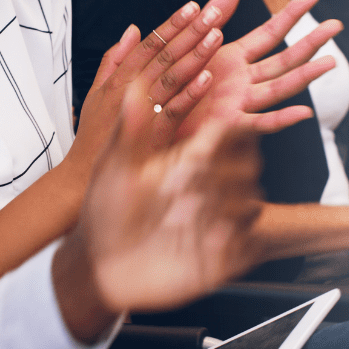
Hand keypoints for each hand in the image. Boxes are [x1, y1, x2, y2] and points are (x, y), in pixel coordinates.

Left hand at [53, 74, 264, 342]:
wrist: (99, 264)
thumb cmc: (105, 211)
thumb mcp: (115, 166)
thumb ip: (131, 127)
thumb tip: (136, 83)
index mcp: (188, 159)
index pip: (228, 134)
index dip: (231, 129)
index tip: (216, 134)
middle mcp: (207, 187)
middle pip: (247, 166)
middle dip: (225, 169)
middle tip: (189, 179)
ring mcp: (216, 221)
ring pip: (250, 203)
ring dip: (224, 205)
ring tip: (185, 211)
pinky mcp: (221, 256)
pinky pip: (246, 245)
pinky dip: (232, 240)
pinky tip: (206, 239)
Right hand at [66, 0, 240, 182]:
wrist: (82, 177)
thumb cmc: (92, 134)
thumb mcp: (96, 92)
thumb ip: (114, 59)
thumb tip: (132, 29)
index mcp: (119, 79)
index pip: (149, 44)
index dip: (172, 24)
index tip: (191, 6)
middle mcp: (130, 91)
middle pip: (164, 55)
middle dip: (190, 32)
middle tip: (212, 12)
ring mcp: (142, 113)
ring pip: (172, 78)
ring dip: (195, 56)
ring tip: (215, 36)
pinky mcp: (153, 136)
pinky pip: (175, 112)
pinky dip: (190, 95)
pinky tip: (207, 79)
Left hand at [179, 0, 343, 139]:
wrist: (150, 124)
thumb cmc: (171, 84)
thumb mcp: (191, 43)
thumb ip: (213, 18)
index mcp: (233, 57)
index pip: (269, 31)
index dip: (291, 14)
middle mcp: (242, 79)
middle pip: (284, 58)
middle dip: (311, 42)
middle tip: (337, 25)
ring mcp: (239, 101)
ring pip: (279, 86)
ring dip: (305, 75)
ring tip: (331, 63)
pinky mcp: (227, 125)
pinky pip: (258, 123)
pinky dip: (282, 119)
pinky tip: (303, 112)